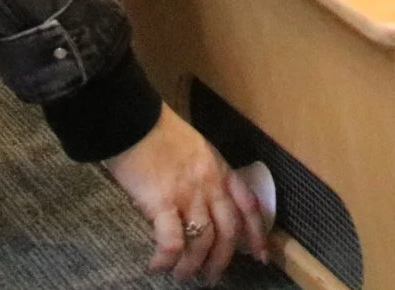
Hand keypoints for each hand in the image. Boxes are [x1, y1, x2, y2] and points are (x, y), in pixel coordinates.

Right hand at [103, 104, 268, 283]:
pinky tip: (156, 266)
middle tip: (212, 277)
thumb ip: (206, 173)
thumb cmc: (159, 132)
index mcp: (220, 170)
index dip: (258, 233)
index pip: (248, 205)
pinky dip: (166, 259)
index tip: (261, 256)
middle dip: (222, 260)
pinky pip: (172, 242)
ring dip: (192, 265)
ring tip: (181, 275)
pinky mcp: (162, 203)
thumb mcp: (197, 148)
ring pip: (202, 242)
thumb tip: (206, 200)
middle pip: (228, 231)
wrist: (134, 120)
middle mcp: (210, 185)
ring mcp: (188, 195)